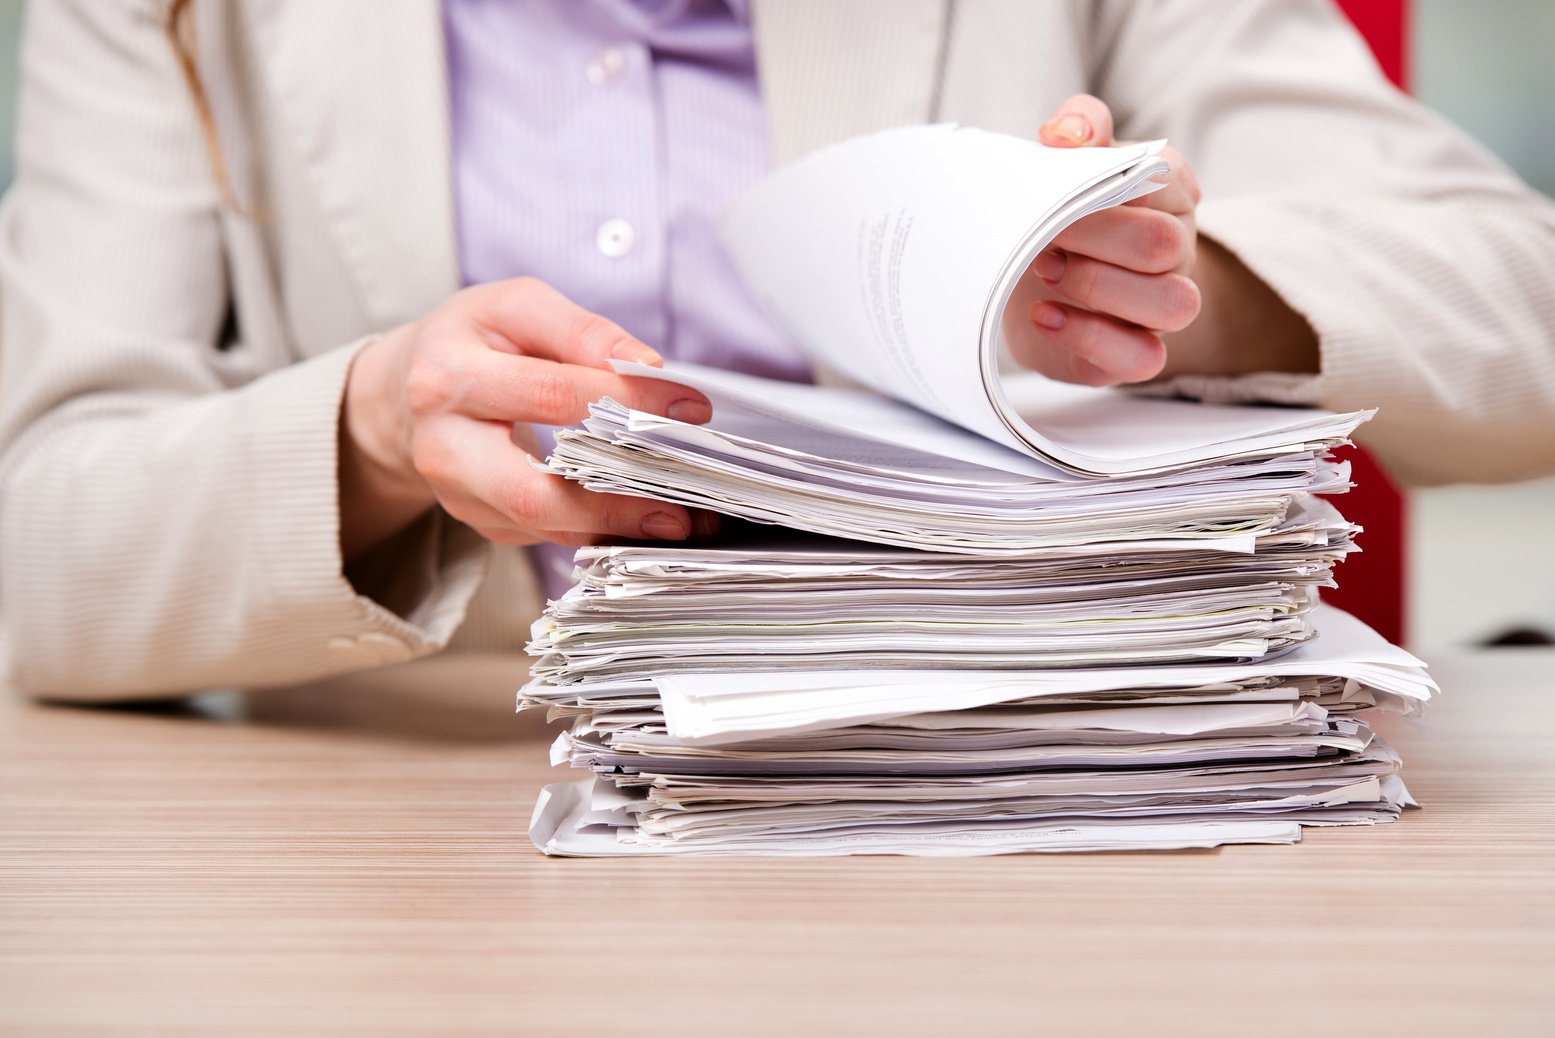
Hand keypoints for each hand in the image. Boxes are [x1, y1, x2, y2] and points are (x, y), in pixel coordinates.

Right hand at [339, 277, 716, 559]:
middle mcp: (443, 446)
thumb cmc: (474, 341)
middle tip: (683, 504)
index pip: (552, 394)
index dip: (626, 402)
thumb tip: (645, 366)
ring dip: (617, 527)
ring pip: (542, 525)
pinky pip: (547, 535)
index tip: (689, 407)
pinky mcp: (479, 522)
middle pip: (533, 490)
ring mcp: (458, 495)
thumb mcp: (518, 308)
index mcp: (449, 377)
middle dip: (615, 501)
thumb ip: (581, 331)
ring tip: (679, 520)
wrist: (407, 391)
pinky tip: (645, 522)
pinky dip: (601, 531)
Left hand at [1008, 93, 1201, 385]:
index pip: (1166, 178)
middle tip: (1043, 237)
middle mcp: (1176, 250)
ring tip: (1044, 272)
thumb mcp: (1066, 164)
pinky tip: (1045, 315)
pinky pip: (1143, 358)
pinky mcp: (1136, 354)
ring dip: (1100, 287)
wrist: (1035, 286)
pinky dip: (1090, 336)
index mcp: (1168, 193)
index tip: (1053, 189)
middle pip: (1164, 245)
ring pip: (1173, 304)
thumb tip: (1068, 134)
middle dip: (1095, 238)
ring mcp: (1161, 307)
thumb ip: (1076, 128)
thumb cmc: (1061, 216)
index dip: (1108, 185)